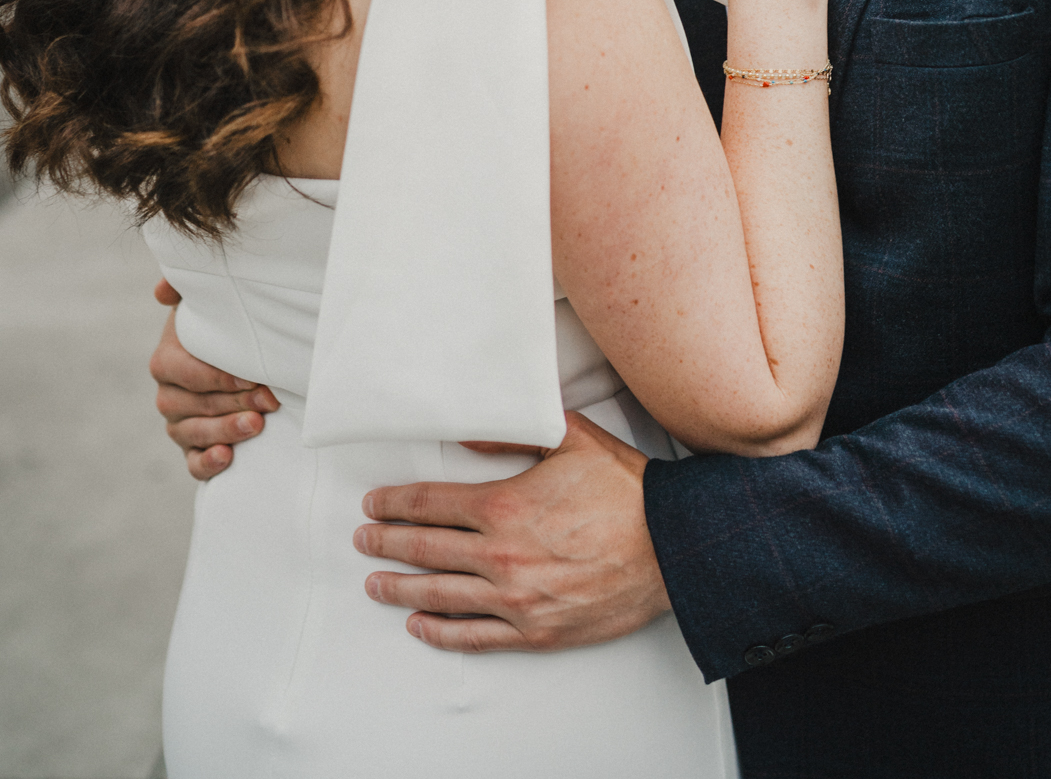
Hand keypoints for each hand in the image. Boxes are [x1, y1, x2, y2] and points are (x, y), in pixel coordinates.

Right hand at [150, 279, 278, 478]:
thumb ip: (185, 287)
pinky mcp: (194, 448)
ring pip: (193, 435)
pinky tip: (227, 457)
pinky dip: (207, 464)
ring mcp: (179, 424)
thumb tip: (163, 290)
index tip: (251, 374)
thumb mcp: (210, 304)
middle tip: (269, 400)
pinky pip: (194, 463)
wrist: (243, 355)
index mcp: (167, 359)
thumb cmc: (228, 327)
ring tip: (257, 425)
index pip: (182, 372)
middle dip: (233, 403)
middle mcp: (168, 394)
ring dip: (225, 432)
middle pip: (193, 406)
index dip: (216, 376)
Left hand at [353, 413, 669, 651]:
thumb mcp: (569, 438)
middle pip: (425, 550)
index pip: (430, 504)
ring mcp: (516, 599)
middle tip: (362, 539)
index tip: (373, 503)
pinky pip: (475, 635)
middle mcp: (501, 556)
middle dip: (386, 542)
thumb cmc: (624, 488)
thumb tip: (466, 434)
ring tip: (374, 582)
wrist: (671, 545)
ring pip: (440, 594)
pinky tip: (419, 623)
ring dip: (400, 587)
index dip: (395, 503)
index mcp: (504, 506)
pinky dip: (440, 630)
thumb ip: (512, 432)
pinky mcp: (535, 630)